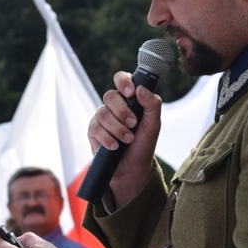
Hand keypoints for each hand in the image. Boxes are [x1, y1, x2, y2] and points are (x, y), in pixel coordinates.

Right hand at [89, 71, 161, 206]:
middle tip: (133, 124)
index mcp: (129, 99)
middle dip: (122, 111)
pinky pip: (95, 128)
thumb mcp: (154, 125)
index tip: (131, 93)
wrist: (133, 168)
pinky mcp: (93, 131)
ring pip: (102, 113)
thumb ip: (152, 105)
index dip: (123, 82)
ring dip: (117, 128)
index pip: (121, 79)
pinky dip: (107, 138)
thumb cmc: (143, 144)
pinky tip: (115, 146)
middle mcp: (113, 106)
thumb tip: (141, 89)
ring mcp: (102, 117)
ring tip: (128, 139)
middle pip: (109, 96)